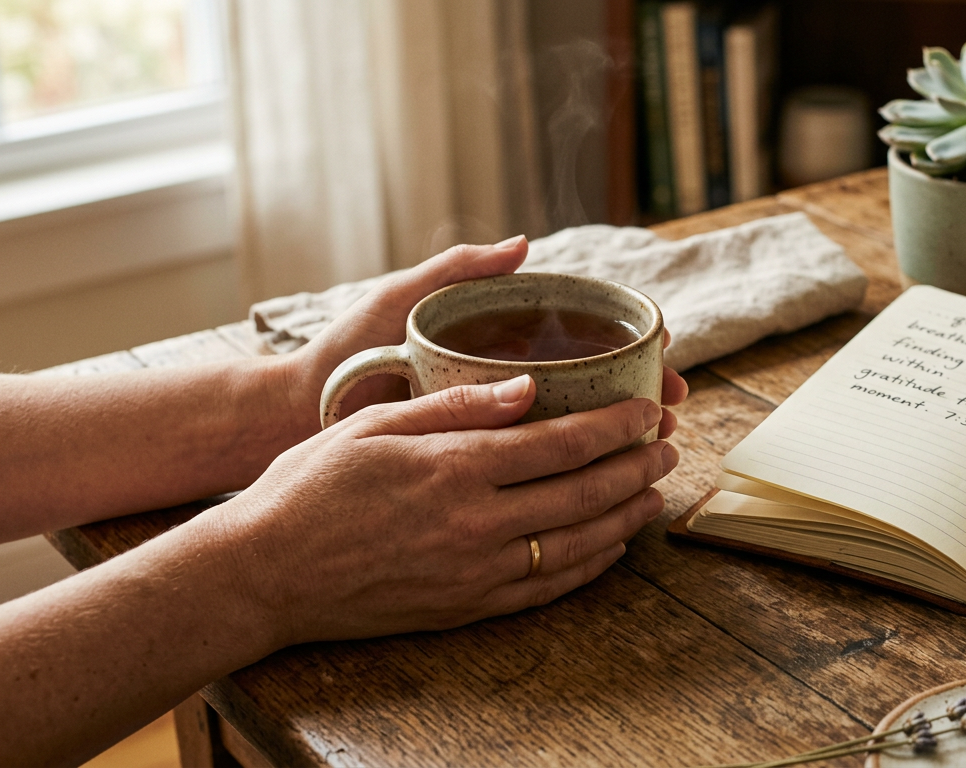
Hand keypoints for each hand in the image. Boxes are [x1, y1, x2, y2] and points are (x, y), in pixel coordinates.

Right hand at [216, 375, 678, 645]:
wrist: (263, 573)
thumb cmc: (309, 488)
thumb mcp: (374, 425)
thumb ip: (456, 405)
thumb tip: (527, 387)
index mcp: (454, 467)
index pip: (559, 442)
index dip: (613, 425)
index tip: (645, 408)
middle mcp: (475, 523)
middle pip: (582, 493)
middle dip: (634, 466)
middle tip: (667, 445)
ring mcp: (474, 571)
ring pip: (576, 543)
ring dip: (624, 515)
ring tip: (653, 491)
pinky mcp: (467, 607)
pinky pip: (547, 587)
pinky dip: (589, 566)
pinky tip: (610, 547)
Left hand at [280, 236, 689, 438]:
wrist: (290, 412)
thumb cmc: (344, 349)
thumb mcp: (400, 298)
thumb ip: (457, 268)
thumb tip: (524, 244)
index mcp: (497, 343)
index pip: (582, 339)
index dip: (631, 341)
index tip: (666, 345)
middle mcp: (504, 383)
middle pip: (593, 388)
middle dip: (640, 395)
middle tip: (674, 407)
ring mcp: (494, 426)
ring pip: (577, 433)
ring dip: (622, 438)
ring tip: (654, 445)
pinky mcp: (479, 464)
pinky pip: (541, 470)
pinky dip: (580, 475)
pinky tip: (609, 488)